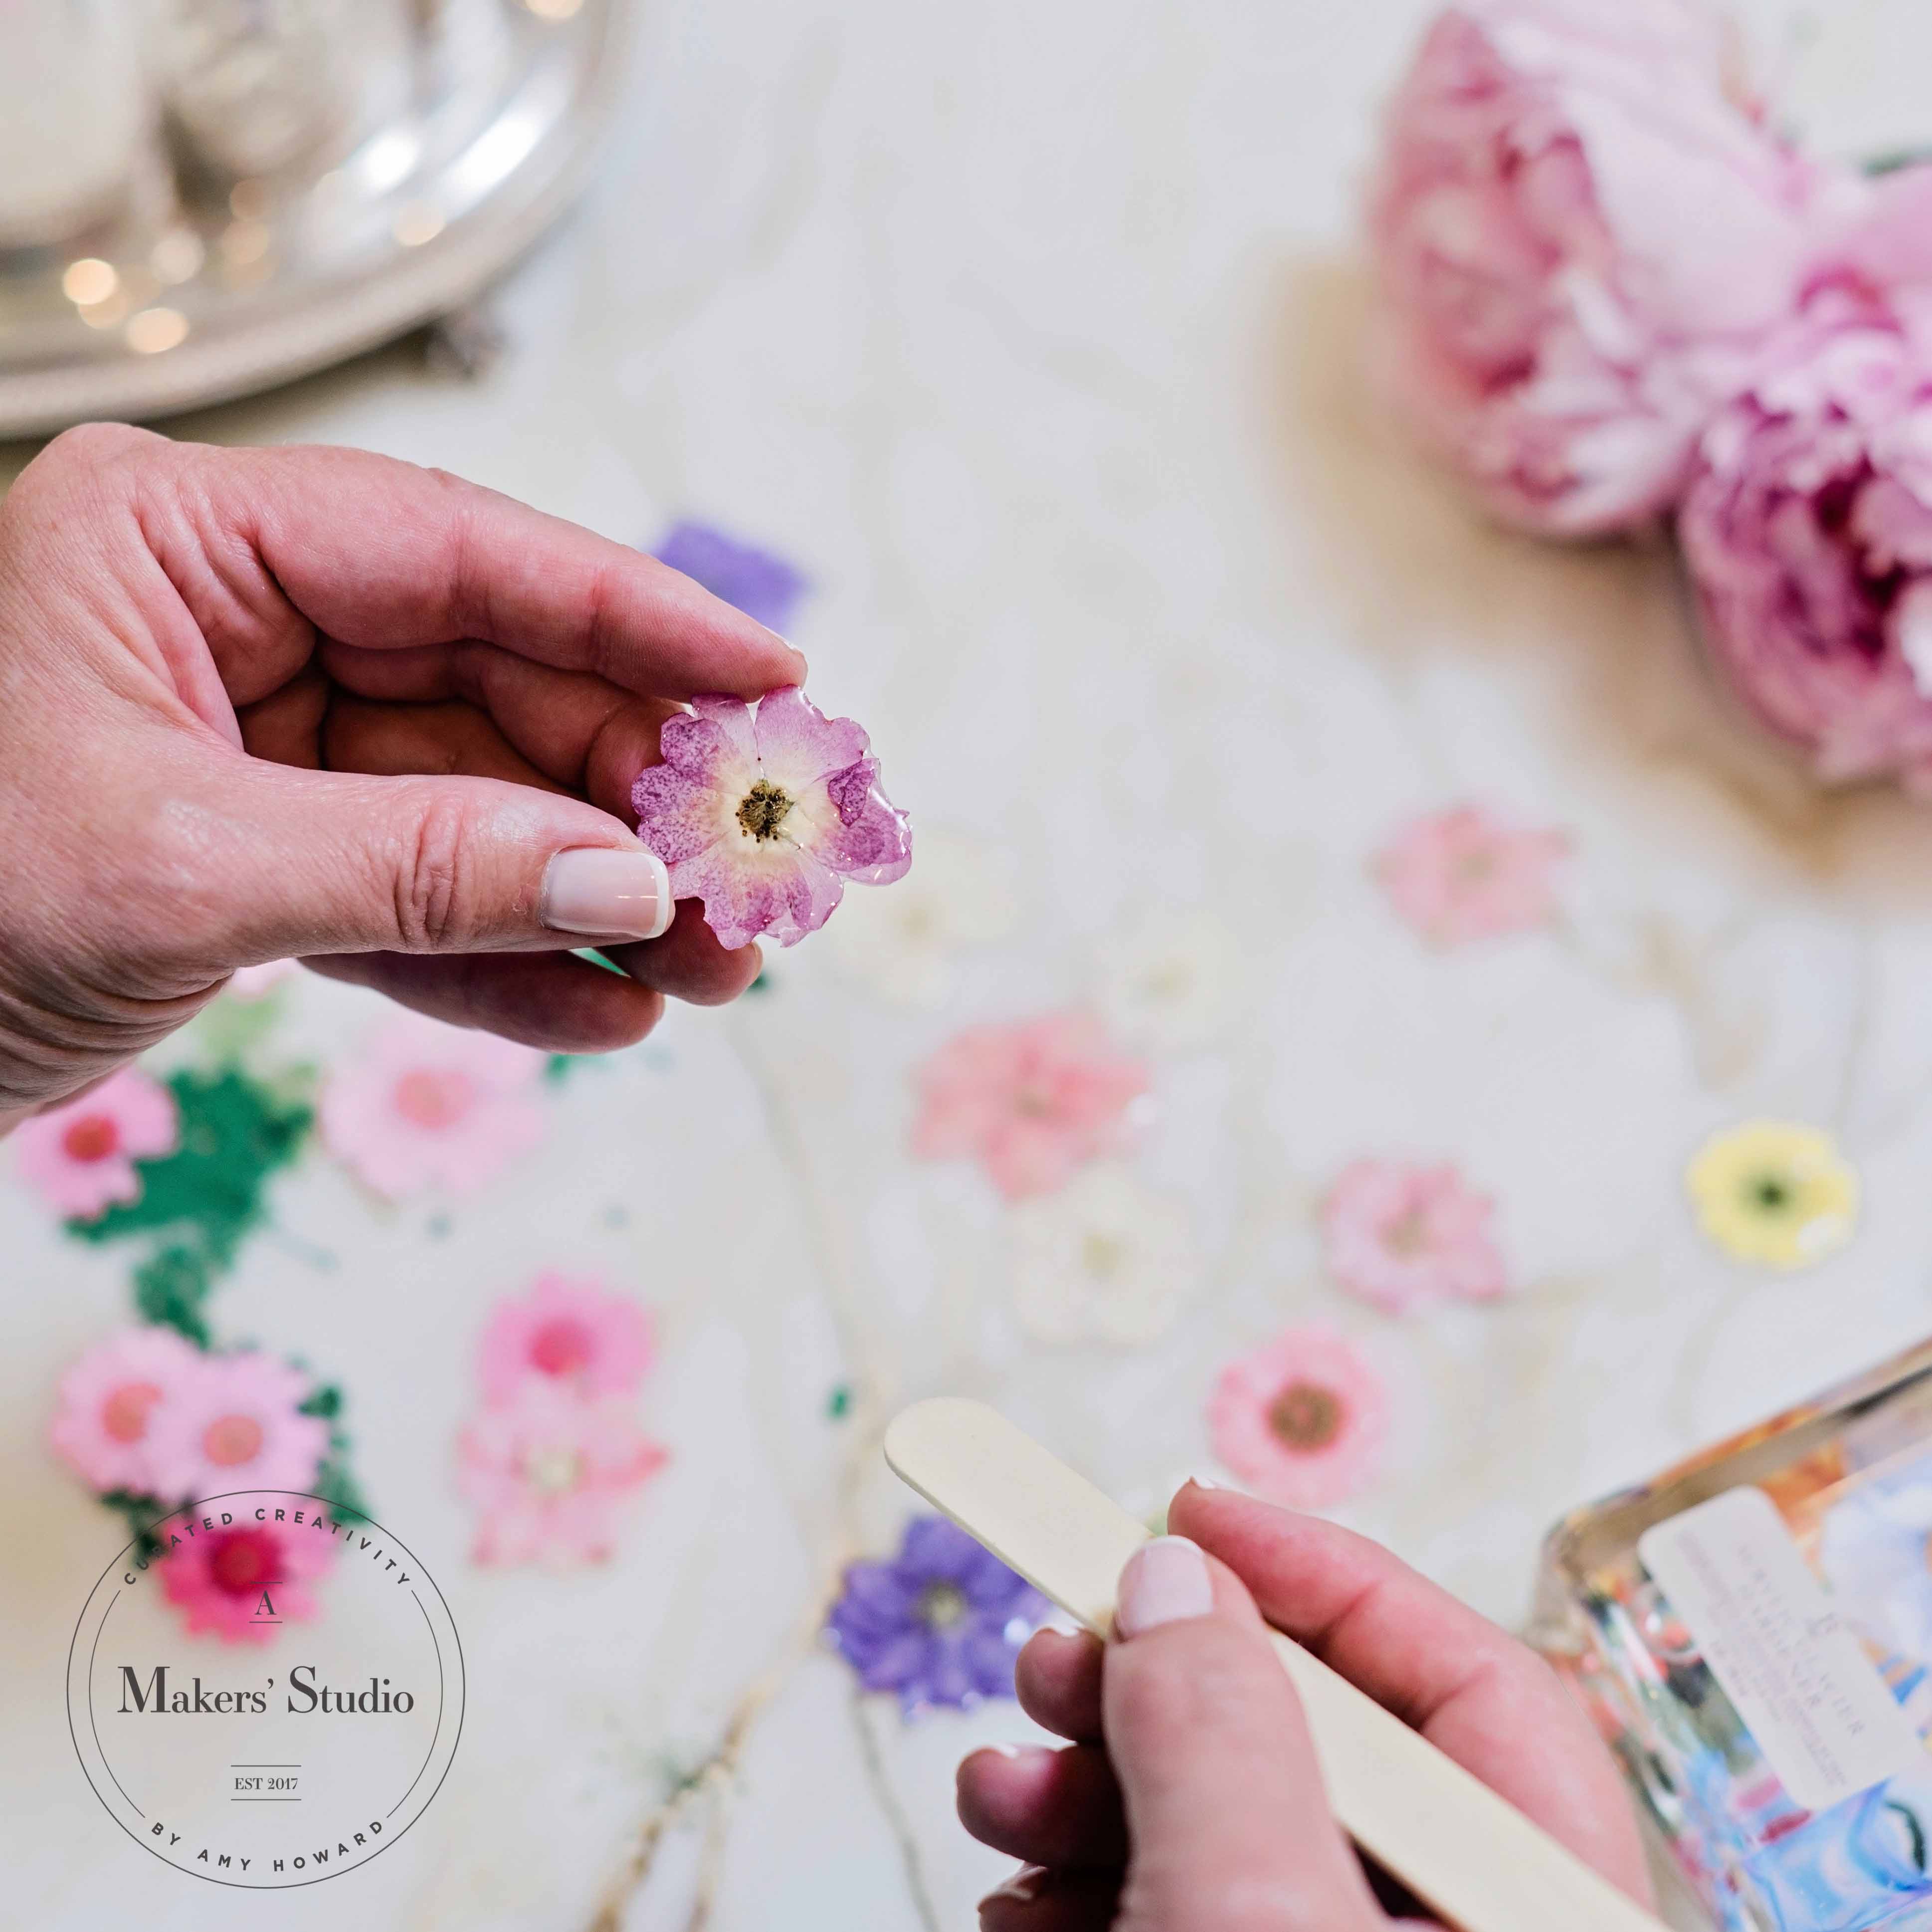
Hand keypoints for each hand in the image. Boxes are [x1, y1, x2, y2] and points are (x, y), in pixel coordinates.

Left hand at [0, 424, 802, 1126]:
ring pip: (475, 803)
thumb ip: (421, 867)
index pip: (459, 554)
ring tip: (709, 971)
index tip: (771, 678)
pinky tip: (603, 1012)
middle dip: (628, 797)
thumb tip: (629, 879)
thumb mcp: (181, 872)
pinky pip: (415, 896)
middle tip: (751, 880)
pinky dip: (504, 959)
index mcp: (182, 543)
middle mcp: (235, 621)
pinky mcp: (263, 856)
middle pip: (495, 685)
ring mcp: (258, 740)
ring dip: (593, 895)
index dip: (634, 617)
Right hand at [957, 1483, 1651, 1928]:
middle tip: (1050, 1662)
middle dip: (1160, 1689)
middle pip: (1319, 1748)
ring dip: (1091, 1788)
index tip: (1185, 1515)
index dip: (1320, 1570)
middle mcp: (1453, 1930)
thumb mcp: (1255, 1914)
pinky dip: (1091, 1881)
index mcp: (1532, 1903)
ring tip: (995, 1791)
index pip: (1467, 1679)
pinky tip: (1017, 1887)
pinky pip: (1186, 1912)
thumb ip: (1223, 1735)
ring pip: (1232, 1830)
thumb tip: (1175, 1580)